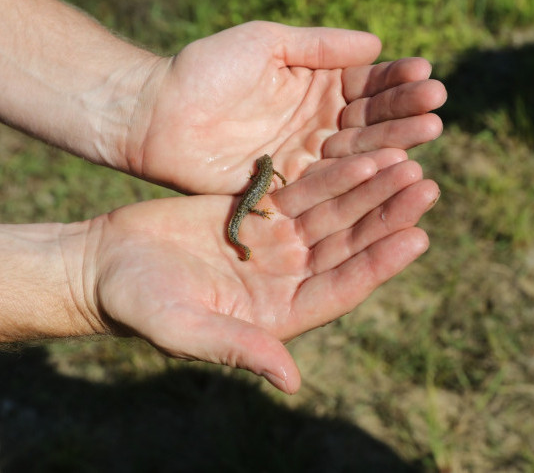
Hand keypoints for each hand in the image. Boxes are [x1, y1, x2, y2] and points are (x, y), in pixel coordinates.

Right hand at [87, 150, 439, 392]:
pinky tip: (364, 153)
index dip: (378, 264)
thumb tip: (292, 381)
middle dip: (385, 217)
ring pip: (334, 214)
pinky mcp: (262, 215)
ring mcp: (277, 246)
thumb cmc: (138, 303)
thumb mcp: (184, 328)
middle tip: (425, 186)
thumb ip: (237, 349)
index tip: (417, 236)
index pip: (341, 289)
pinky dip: (335, 173)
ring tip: (406, 160)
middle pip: (348, 246)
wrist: (108, 265)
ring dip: (369, 189)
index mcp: (278, 315)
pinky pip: (307, 191)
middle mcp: (288, 280)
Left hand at [127, 21, 446, 193]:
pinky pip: (328, 181)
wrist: (158, 113)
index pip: (365, 84)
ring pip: (356, 151)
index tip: (426, 75)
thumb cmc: (207, 69)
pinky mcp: (288, 187)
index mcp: (315, 85)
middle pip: (368, 119)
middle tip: (437, 109)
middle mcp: (316, 123)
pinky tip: (390, 165)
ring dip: (392, 143)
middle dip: (403, 112)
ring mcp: (304, 157)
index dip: (395, 81)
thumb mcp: (266, 42)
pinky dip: (359, 174)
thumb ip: (319, 46)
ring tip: (427, 132)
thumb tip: (376, 45)